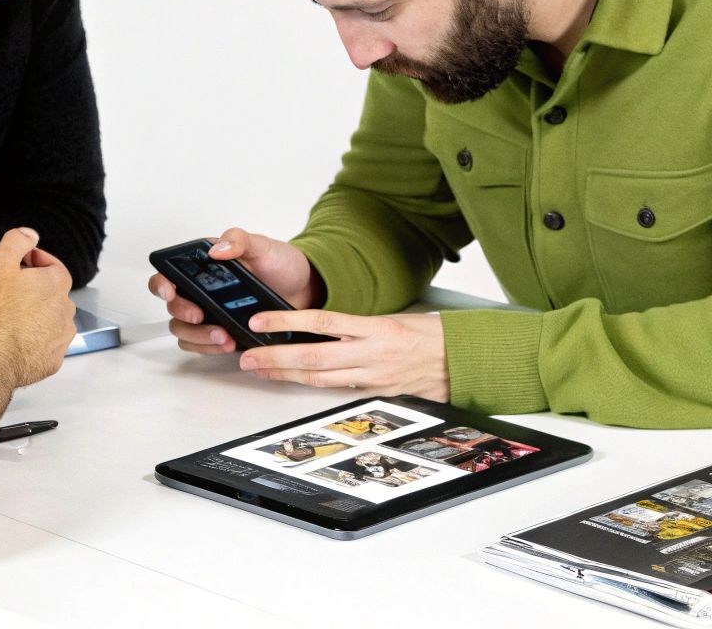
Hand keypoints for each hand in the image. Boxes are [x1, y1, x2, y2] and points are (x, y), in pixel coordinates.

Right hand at [0, 227, 75, 387]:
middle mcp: (66, 310)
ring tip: (8, 319)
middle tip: (9, 292)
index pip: (52, 265)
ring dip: (34, 317)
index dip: (34, 261)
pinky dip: (32, 342)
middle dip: (33, 291)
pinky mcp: (51, 360)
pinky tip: (12, 341)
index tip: (21, 264)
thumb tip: (28, 234)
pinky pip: (44, 346)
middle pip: (51, 294)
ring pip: (50, 321)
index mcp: (56, 284)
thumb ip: (16, 241)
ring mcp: (61, 337)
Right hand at [149, 227, 322, 353]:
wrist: (304, 290)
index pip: (168, 274)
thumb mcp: (263, 246)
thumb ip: (240, 241)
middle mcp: (202, 290)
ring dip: (198, 336)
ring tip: (223, 335)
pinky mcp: (221, 332)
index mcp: (205, 265)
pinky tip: (228, 343)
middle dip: (183, 314)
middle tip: (201, 315)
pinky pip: (201, 345)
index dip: (160, 283)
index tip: (169, 291)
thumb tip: (216, 249)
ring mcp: (210, 313)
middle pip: (173, 307)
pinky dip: (209, 348)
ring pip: (184, 330)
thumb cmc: (281, 265)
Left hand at [238, 310, 448, 400]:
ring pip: (321, 378)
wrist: (462, 361)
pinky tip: (294, 381)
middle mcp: (373, 354)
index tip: (262, 321)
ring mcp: (374, 377)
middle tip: (249, 356)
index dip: (287, 321)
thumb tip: (324, 327)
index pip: (322, 322)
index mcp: (377, 328)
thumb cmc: (433, 335)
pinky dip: (313, 384)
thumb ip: (359, 325)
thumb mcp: (395, 318)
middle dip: (276, 358)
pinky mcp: (377, 393)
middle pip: (313, 356)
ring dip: (287, 375)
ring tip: (261, 370)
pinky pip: (339, 388)